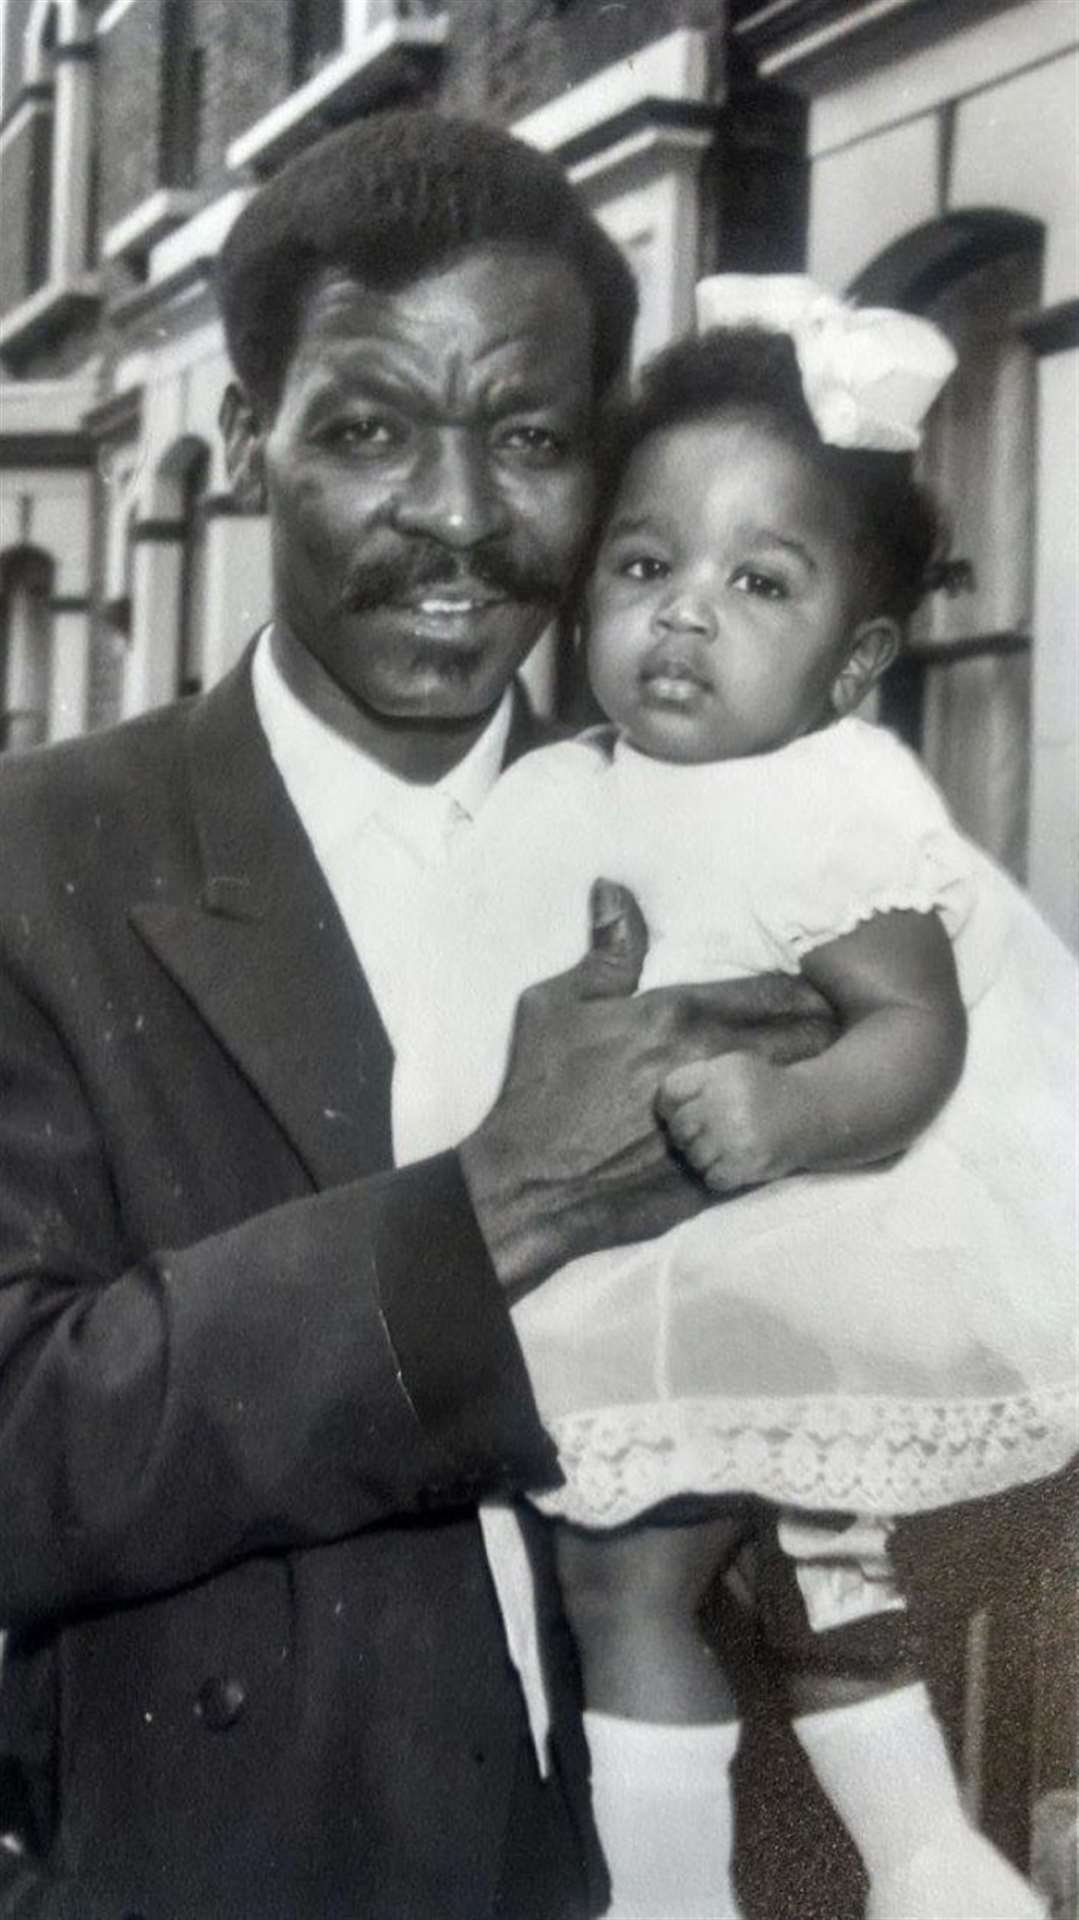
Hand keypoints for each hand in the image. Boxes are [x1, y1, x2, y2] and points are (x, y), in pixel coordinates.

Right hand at [459, 882, 833, 1292]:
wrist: (532, 1185)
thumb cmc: (540, 1090)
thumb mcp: (557, 1005)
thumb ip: (606, 950)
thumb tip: (615, 887)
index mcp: (679, 1014)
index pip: (775, 991)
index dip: (809, 986)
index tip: (825, 984)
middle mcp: (714, 1061)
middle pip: (808, 1037)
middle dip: (831, 1027)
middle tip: (846, 1022)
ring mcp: (727, 1118)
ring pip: (808, 1089)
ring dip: (828, 1075)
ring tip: (845, 1069)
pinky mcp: (728, 1168)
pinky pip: (788, 1140)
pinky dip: (805, 1126)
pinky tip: (813, 1121)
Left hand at [657, 1051, 807, 1192]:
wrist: (811, 1112)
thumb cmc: (764, 1088)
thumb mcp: (732, 1067)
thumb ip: (698, 1079)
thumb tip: (663, 1108)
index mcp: (720, 1073)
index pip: (670, 1092)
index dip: (670, 1106)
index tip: (681, 1112)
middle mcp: (726, 1102)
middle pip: (680, 1128)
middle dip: (687, 1134)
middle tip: (705, 1133)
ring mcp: (736, 1135)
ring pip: (694, 1157)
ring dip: (704, 1157)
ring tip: (723, 1147)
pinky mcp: (746, 1163)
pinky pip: (712, 1178)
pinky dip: (719, 1175)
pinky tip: (733, 1162)